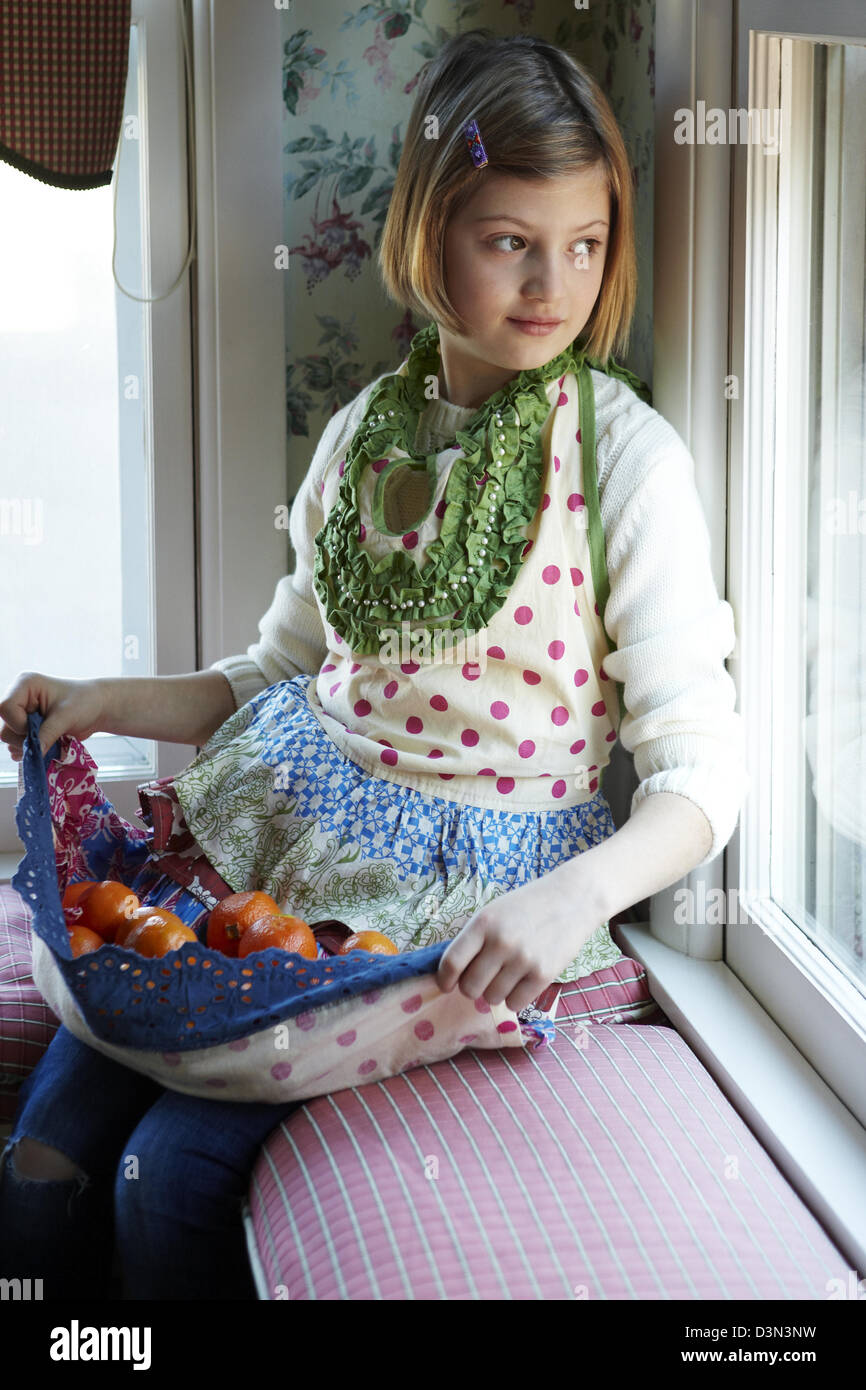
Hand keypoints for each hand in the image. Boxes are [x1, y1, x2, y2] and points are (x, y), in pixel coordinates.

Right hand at [0, 671, 106, 760]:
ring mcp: (21, 714)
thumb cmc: (85, 703)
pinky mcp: (26, 728)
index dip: (18, 724)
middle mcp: (19, 698)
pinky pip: (17, 745)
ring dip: (29, 746)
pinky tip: (47, 746)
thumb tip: (35, 753)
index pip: (5, 708)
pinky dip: (31, 750)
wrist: (97, 708)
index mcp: (25, 685)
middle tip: (48, 739)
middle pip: (5, 727)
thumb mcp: (66, 717)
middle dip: (25, 738)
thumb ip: (48, 734)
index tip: (39, 729)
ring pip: (9, 739)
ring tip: (51, 740)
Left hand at [435, 864, 605, 1013]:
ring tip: (507, 975)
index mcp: (483, 923)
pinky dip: (514, 999)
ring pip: (491, 999)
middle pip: (470, 987)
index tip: (447, 984)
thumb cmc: (527, 906)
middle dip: (472, 987)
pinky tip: (521, 982)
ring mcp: (523, 960)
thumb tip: (450, 974)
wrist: (573, 899)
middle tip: (483, 978)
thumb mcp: (494, 912)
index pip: (452, 962)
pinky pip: (515, 1004)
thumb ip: (474, 939)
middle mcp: (501, 942)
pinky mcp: (544, 975)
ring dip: (495, 992)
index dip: (444, 979)